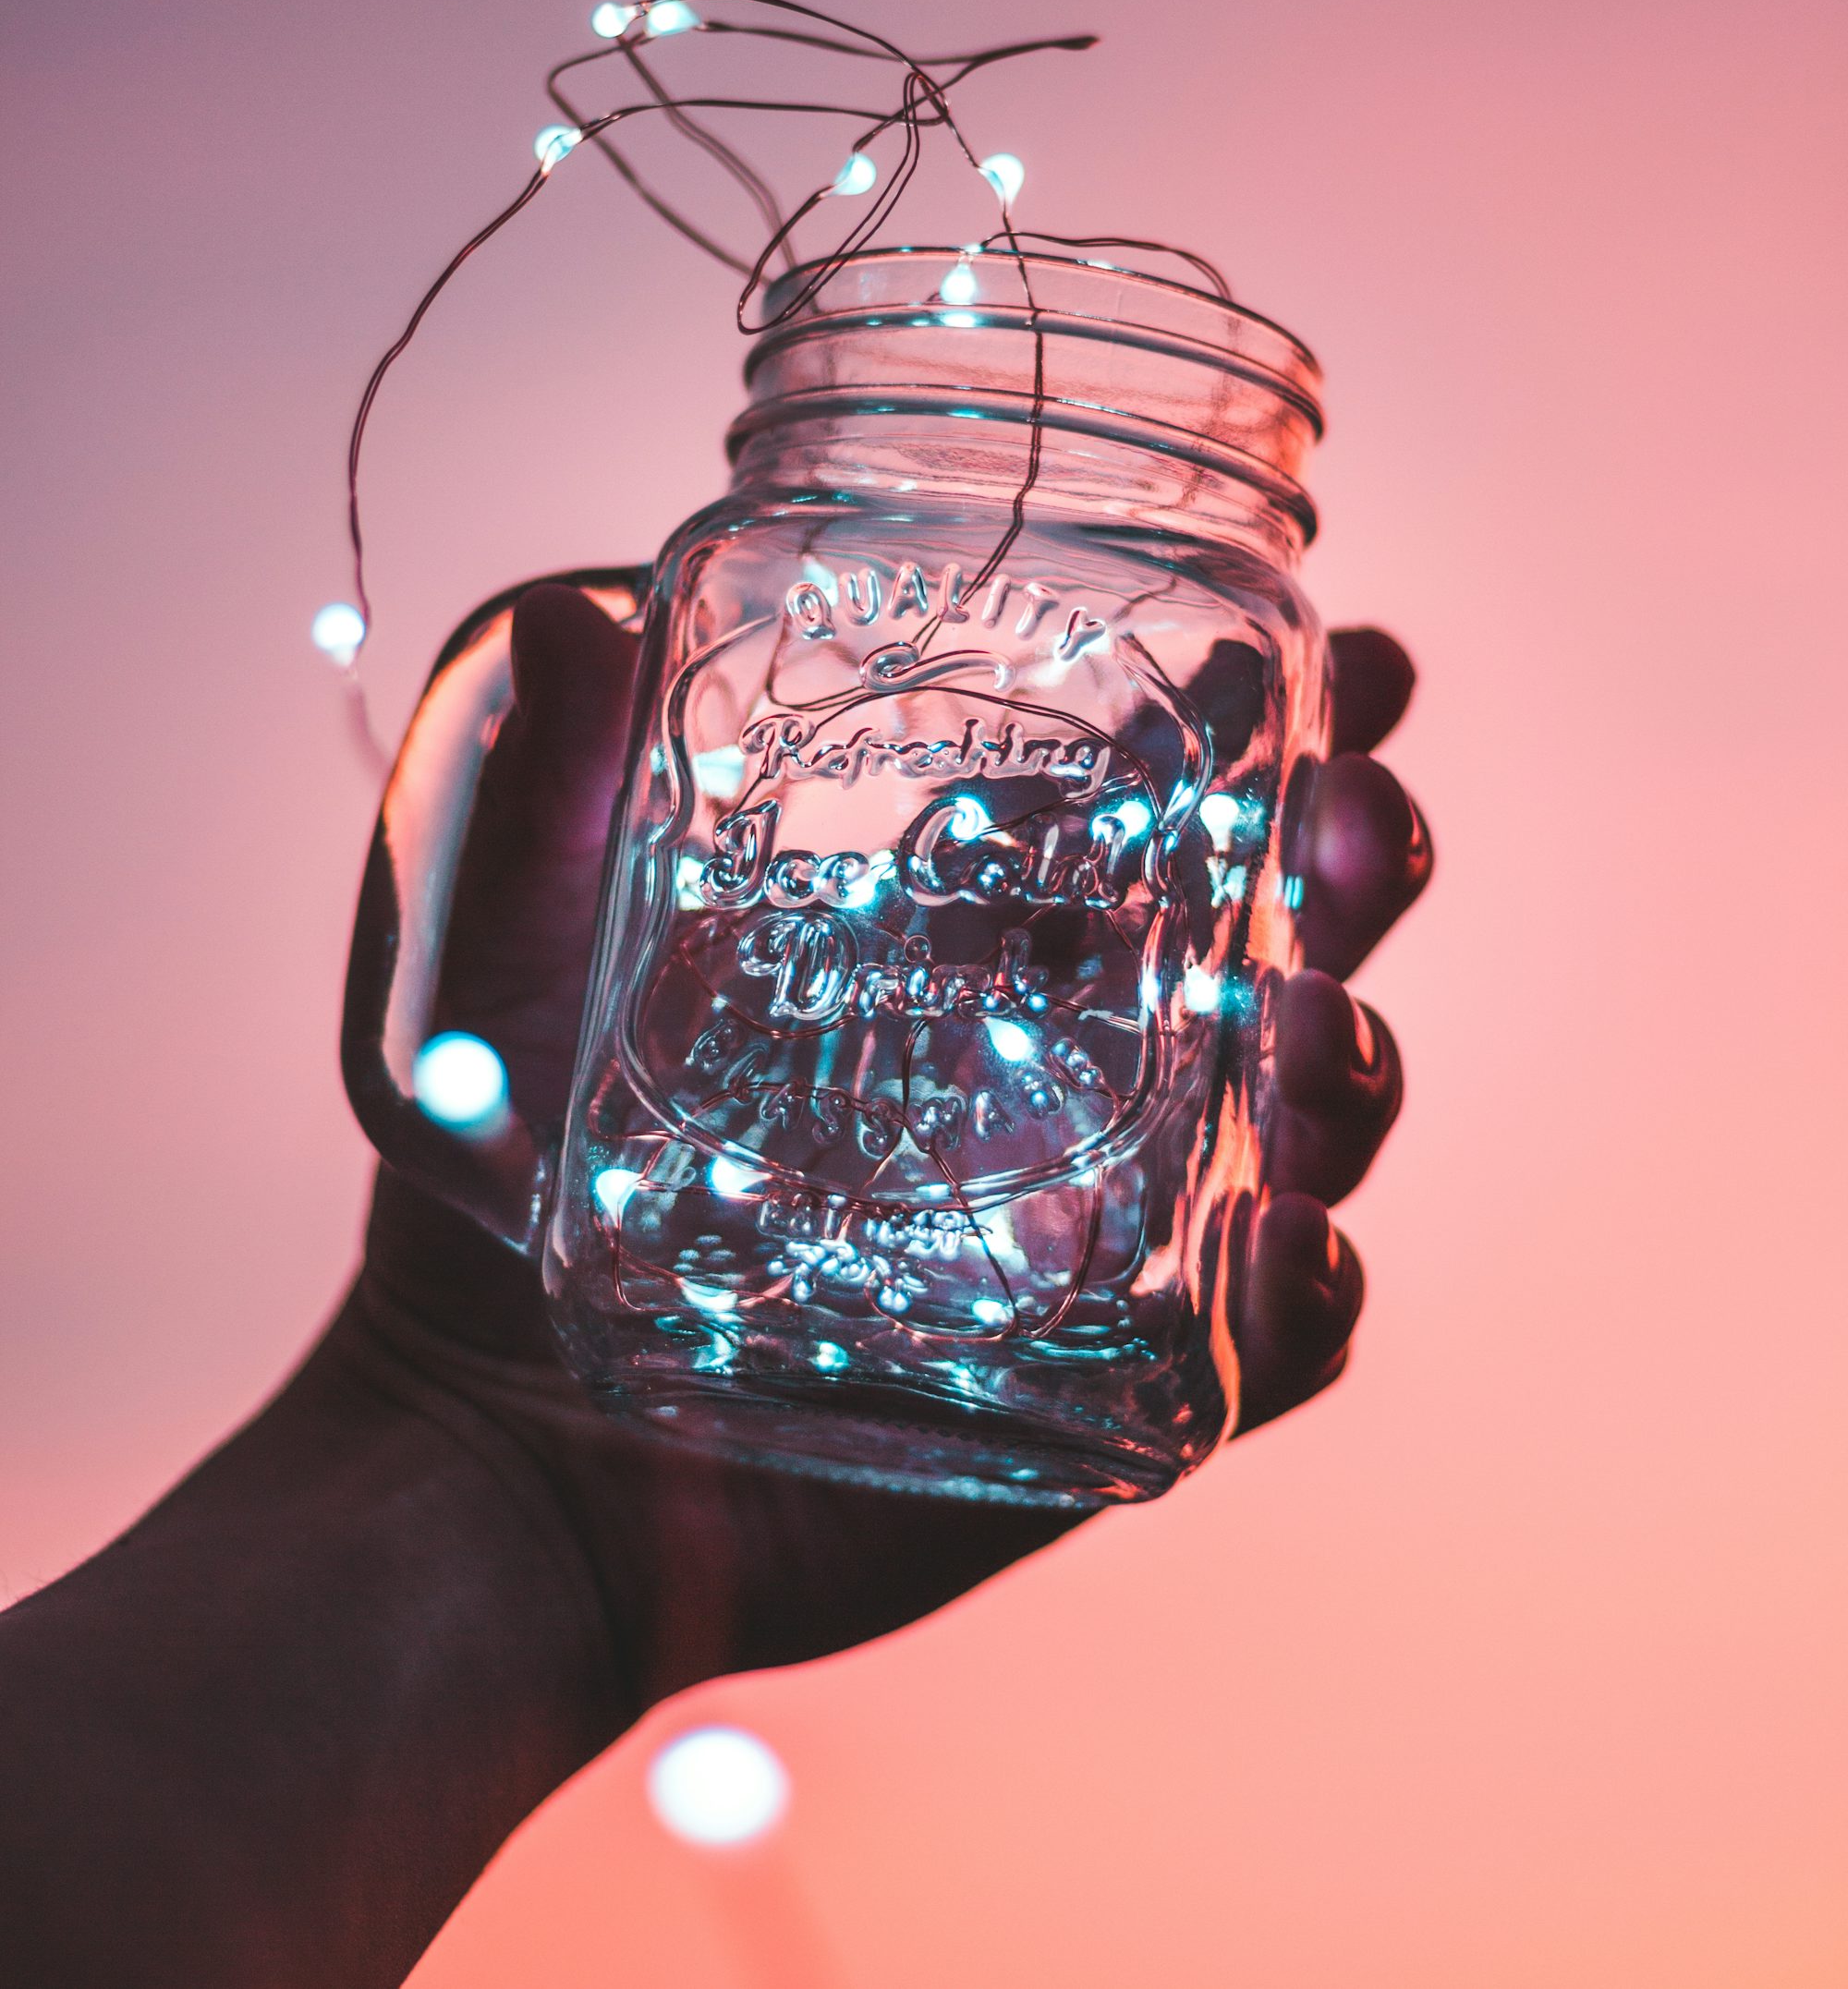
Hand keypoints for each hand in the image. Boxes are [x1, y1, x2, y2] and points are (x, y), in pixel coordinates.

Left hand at [344, 584, 1431, 1713]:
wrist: (493, 1449)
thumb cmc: (506, 1191)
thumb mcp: (519, 970)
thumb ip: (551, 800)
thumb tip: (560, 616)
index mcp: (964, 945)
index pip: (1154, 809)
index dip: (1270, 728)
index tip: (1352, 658)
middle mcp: (1064, 1068)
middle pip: (1279, 942)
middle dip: (1357, 863)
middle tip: (1359, 815)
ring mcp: (1103, 1229)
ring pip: (1303, 1124)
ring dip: (1352, 1060)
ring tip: (1306, 1020)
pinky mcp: (1104, 1387)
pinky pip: (1264, 1345)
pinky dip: (1309, 1293)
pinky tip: (1281, 1235)